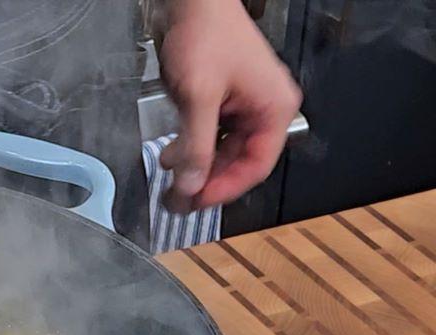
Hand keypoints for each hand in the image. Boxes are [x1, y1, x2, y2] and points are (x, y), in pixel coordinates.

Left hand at [158, 0, 301, 212]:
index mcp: (275, 109)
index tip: (197, 202)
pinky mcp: (226, 101)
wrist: (193, 2)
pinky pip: (213, 134)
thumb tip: (191, 185)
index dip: (225, 189)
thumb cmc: (206, 35)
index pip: (256, 166)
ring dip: (196, 165)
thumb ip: (196, 145)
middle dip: (207, 180)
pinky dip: (193, 147)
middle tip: (178, 200)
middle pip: (239, 162)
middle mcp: (265, 109)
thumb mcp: (199, 96)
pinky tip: (173, 154)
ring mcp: (246, 105)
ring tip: (171, 178)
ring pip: (223, 151)